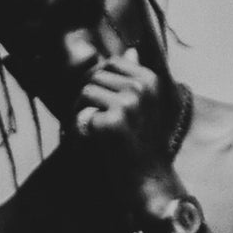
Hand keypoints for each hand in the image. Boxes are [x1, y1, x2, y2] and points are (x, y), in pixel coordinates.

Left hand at [68, 53, 176, 200]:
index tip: (101, 103)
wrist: (148, 181)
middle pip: (95, 75)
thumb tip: (130, 51)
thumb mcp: (146, 106)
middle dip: (87, 95)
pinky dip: (82, 128)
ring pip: (86, 91)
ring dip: (82, 110)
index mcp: (150, 80)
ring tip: (93, 130)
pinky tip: (95, 142)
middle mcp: (141, 88)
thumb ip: (135, 79)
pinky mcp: (113, 122)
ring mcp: (128, 103)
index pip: (111, 63)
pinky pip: (81, 113)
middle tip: (92, 119)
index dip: (99, 81)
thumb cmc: (143, 145)